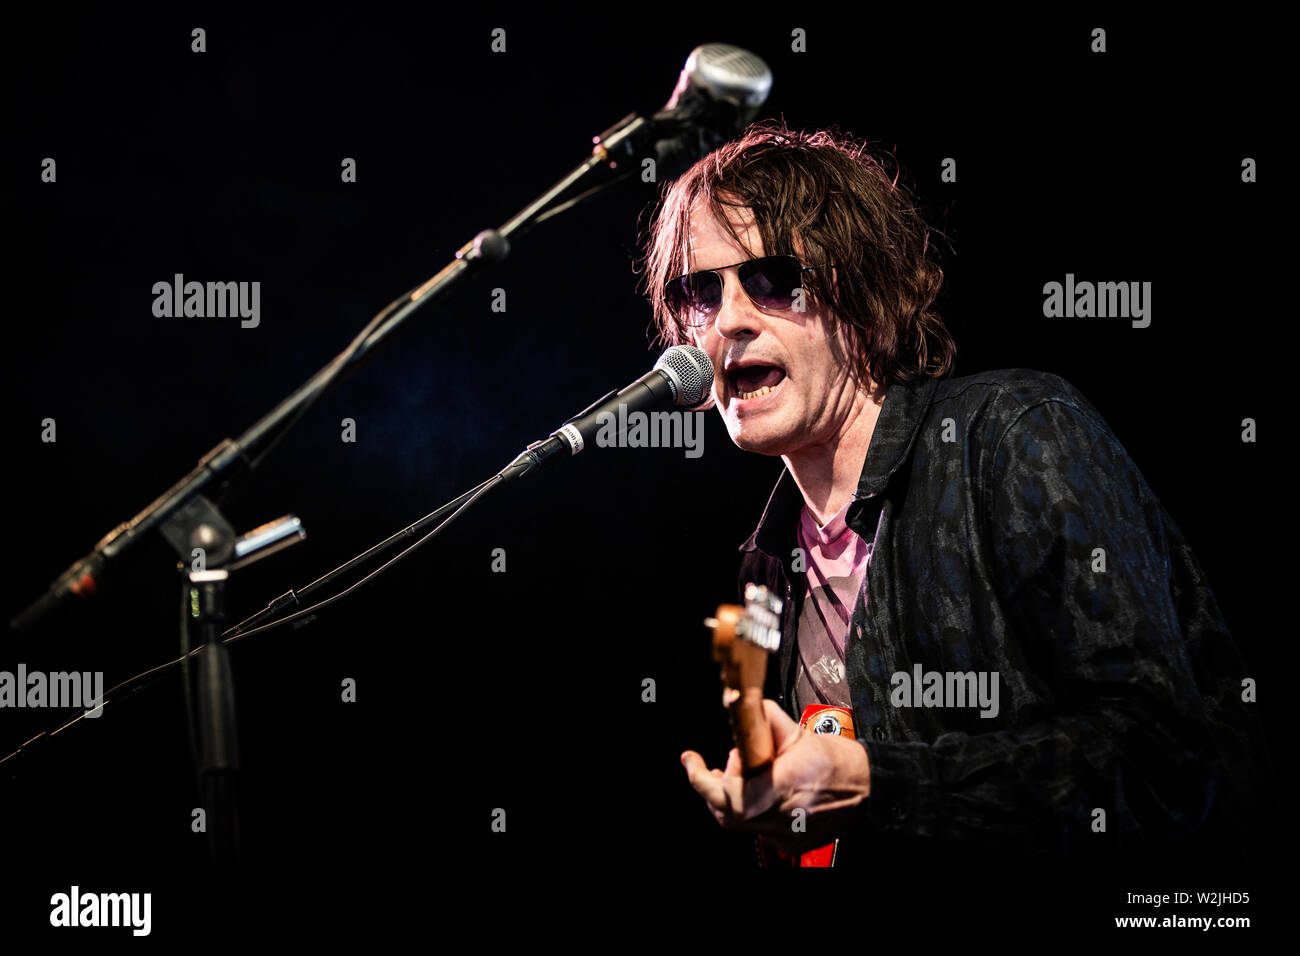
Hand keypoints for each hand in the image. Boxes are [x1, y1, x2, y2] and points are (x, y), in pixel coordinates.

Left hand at [680, 699, 871, 852]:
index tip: (706, 759)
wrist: (869, 788)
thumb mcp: (798, 733)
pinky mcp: (791, 843)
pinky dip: (748, 811)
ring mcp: (787, 835)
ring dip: (725, 800)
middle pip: (727, 814)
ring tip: (726, 776)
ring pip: (737, 824)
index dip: (711, 779)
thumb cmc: (839, 761)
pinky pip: (757, 830)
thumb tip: (739, 706)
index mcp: (785, 786)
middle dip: (709, 788)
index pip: (732, 795)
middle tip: (702, 766)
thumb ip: (765, 721)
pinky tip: (754, 792)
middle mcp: (784, 816)